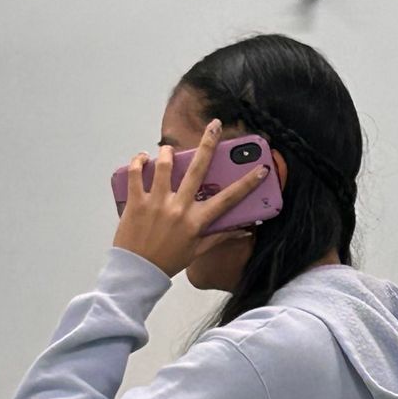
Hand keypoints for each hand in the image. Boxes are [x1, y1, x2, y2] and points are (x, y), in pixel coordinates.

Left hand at [112, 120, 270, 278]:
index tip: (261, 169)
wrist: (137, 273)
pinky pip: (136, 174)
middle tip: (215, 125)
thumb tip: (243, 229)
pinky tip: (142, 157)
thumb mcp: (197, 251)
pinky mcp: (136, 202)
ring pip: (164, 165)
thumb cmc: (167, 261)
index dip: (248, 183)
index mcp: (197, 221)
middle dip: (209, 143)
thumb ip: (219, 237)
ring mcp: (156, 203)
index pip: (228, 198)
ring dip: (166, 152)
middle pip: (197, 169)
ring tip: (167, 150)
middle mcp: (179, 208)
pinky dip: (138, 162)